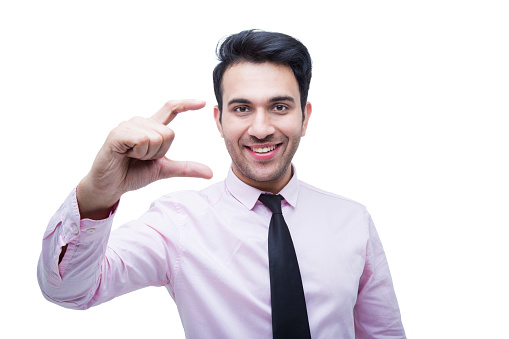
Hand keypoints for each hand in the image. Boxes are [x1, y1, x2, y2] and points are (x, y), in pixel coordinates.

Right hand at [77, 100, 211, 218]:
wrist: (111, 186)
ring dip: (147, 154)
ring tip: (132, 157)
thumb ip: (186, 168)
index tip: (202, 103)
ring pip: (156, 137)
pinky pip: (141, 139)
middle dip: (159, 153)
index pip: (171, 109)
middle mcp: (140, 122)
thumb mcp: (164, 170)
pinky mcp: (117, 134)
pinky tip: (125, 154)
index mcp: (151, 128)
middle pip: (168, 134)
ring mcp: (127, 126)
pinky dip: (138, 152)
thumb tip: (210, 173)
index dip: (186, 104)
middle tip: (142, 159)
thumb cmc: (133, 174)